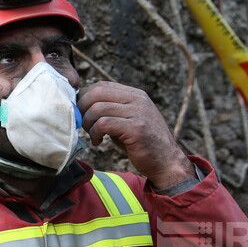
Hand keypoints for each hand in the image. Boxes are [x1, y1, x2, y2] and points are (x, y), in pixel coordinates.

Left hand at [77, 81, 194, 188]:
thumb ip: (110, 110)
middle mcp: (137, 99)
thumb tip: (81, 106)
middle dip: (82, 109)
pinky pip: (104, 124)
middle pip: (96, 93)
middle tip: (83, 125)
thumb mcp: (126, 120)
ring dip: (88, 124)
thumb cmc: (140, 143)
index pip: (101, 85)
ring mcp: (138, 112)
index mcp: (135, 94)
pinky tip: (98, 142)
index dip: (84, 98)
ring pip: (97, 109)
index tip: (81, 114)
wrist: (166, 161)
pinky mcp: (136, 128)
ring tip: (93, 135)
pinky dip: (95, 133)